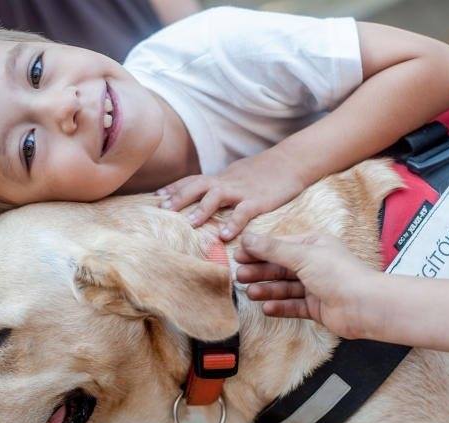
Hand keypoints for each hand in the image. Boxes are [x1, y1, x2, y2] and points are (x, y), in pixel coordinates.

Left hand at [156, 150, 306, 240]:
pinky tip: (225, 236)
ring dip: (201, 209)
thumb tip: (207, 194)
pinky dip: (234, 223)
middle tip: (163, 210)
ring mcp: (242, 191)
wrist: (292, 161)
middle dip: (179, 197)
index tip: (156, 197)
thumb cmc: (265, 171)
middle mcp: (228, 182)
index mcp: (222, 177)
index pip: (193, 180)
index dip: (174, 188)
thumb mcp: (238, 174)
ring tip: (189, 224)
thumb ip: (222, 184)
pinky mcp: (259, 201)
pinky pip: (244, 212)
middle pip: (198, 186)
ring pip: (217, 195)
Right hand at [236, 233, 379, 338]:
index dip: (258, 250)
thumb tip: (247, 237)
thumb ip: (272, 249)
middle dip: (260, 271)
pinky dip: (280, 307)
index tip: (238, 255)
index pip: (280, 246)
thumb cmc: (338, 274)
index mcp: (314, 245)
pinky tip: (266, 308)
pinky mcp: (318, 307)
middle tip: (239, 276)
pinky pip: (294, 306)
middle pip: (281, 267)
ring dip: (268, 289)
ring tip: (250, 293)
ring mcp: (316, 286)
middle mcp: (315, 264)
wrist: (364, 305)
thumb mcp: (302, 255)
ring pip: (286, 287)